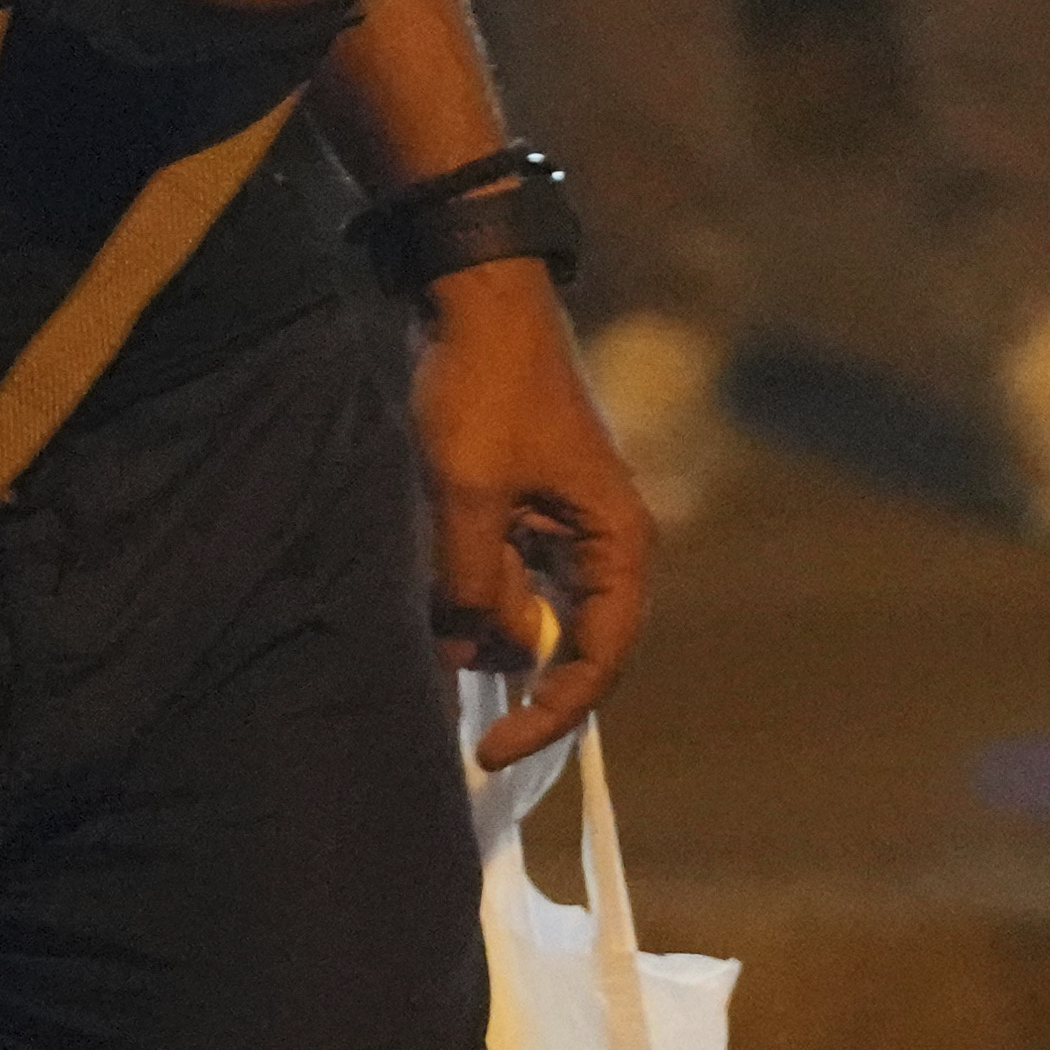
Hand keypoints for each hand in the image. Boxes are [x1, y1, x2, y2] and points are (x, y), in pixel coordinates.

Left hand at [413, 264, 652, 768]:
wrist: (475, 298)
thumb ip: (472, 590)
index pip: (599, 659)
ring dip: (480, 620)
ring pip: (527, 609)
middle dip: (507, 666)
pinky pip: (507, 574)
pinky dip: (471, 591)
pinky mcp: (530, 507)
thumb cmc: (484, 393)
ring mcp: (566, 524)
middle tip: (449, 690)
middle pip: (565, 641)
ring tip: (433, 607)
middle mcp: (604, 540)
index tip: (489, 751)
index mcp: (616, 541)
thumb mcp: (469, 499)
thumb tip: (469, 659)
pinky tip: (435, 586)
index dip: (549, 715)